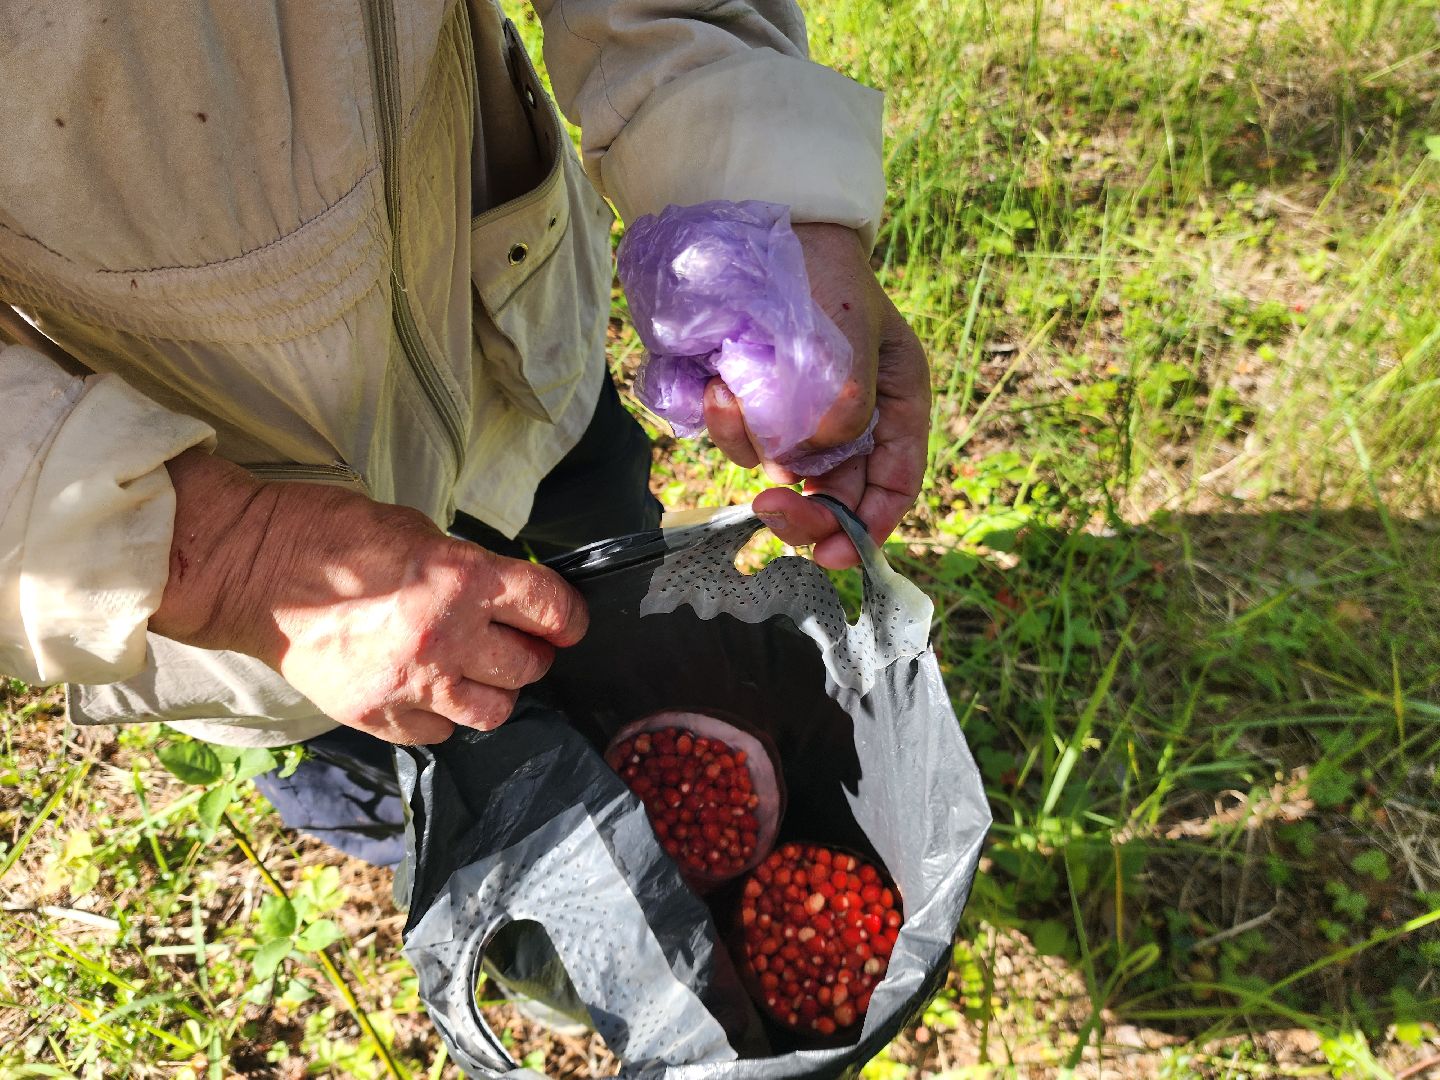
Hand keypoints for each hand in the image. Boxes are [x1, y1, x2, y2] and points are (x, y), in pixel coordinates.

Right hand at [152, 450, 586, 743]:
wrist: (251, 570)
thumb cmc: (329, 535)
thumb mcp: (416, 531)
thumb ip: (467, 567)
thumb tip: (506, 593)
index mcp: (462, 580)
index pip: (549, 608)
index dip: (569, 617)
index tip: (569, 623)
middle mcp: (446, 638)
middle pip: (529, 666)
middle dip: (533, 653)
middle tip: (518, 641)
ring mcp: (412, 685)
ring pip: (493, 712)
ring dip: (494, 691)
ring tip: (477, 671)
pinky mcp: (378, 717)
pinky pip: (439, 734)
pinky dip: (443, 715)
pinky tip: (429, 689)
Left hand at [702, 223, 929, 568]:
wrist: (753, 222)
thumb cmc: (819, 266)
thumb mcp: (853, 327)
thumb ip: (850, 400)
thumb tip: (822, 460)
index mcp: (895, 401)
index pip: (895, 485)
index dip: (870, 528)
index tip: (835, 554)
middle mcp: (852, 418)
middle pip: (839, 498)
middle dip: (805, 514)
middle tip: (769, 509)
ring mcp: (800, 416)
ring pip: (784, 476)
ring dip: (752, 454)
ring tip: (727, 396)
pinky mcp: (755, 407)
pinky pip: (741, 444)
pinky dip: (725, 426)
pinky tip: (713, 387)